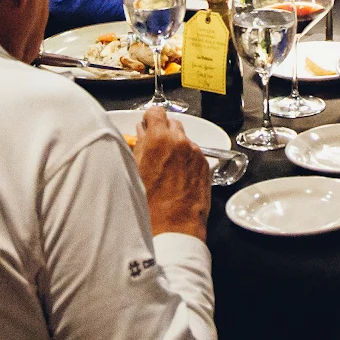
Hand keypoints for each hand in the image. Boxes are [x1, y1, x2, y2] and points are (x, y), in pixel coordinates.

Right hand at [130, 104, 211, 239]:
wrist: (174, 228)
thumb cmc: (150, 205)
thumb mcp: (134, 171)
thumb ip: (139, 146)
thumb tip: (142, 133)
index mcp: (158, 139)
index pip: (156, 111)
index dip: (150, 118)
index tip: (147, 126)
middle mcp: (180, 141)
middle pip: (172, 122)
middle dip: (163, 131)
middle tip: (153, 148)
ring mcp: (195, 153)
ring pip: (184, 139)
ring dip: (175, 145)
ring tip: (164, 166)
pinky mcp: (205, 166)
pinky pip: (193, 154)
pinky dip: (185, 158)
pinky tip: (176, 176)